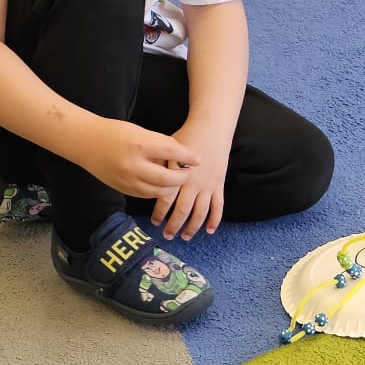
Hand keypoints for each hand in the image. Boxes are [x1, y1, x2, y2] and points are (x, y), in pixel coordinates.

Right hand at [72, 119, 199, 198]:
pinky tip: (161, 185)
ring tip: (177, 180)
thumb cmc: (114, 132)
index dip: (188, 157)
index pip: (171, 152)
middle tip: (189, 173)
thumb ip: (160, 144)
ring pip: (159, 192)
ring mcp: (127, 180)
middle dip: (183, 178)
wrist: (85, 142)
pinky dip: (158, 191)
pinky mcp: (123, 189)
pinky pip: (147, 195)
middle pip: (168, 179)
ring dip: (172, 188)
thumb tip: (182, 157)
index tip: (198, 159)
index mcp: (139, 145)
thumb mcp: (139, 131)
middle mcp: (133, 165)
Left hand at [150, 120, 228, 240]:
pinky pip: (218, 206)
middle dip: (174, 224)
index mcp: (179, 173)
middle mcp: (193, 182)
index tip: (154, 221)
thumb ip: (159, 164)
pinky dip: (214, 219)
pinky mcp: (218, 185)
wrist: (211, 127)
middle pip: (183, 209)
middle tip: (167, 235)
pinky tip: (209, 230)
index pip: (167, 198)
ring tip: (185, 236)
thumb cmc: (187, 135)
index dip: (160, 212)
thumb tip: (146, 178)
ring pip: (200, 212)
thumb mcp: (168, 147)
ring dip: (192, 226)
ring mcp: (208, 185)